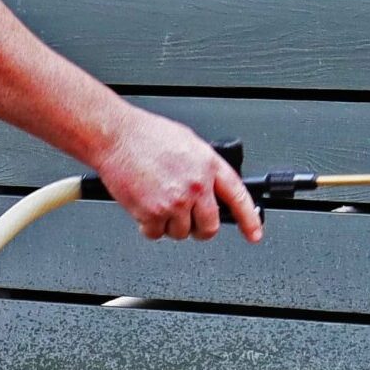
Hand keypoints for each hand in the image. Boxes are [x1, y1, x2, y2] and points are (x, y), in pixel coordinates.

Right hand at [92, 111, 262, 243]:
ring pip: (181, 233)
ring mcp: (175, 202)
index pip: (238, 197)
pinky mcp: (151, 213)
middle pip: (209, 226)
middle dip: (199, 227)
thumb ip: (204, 168)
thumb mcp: (189, 143)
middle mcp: (195, 186)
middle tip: (188, 218)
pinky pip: (156, 234)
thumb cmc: (145, 135)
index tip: (254, 234)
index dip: (249, 219)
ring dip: (170, 224)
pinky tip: (144, 206)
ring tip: (158, 201)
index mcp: (208, 166)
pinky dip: (149, 226)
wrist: (115, 136)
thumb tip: (211, 187)